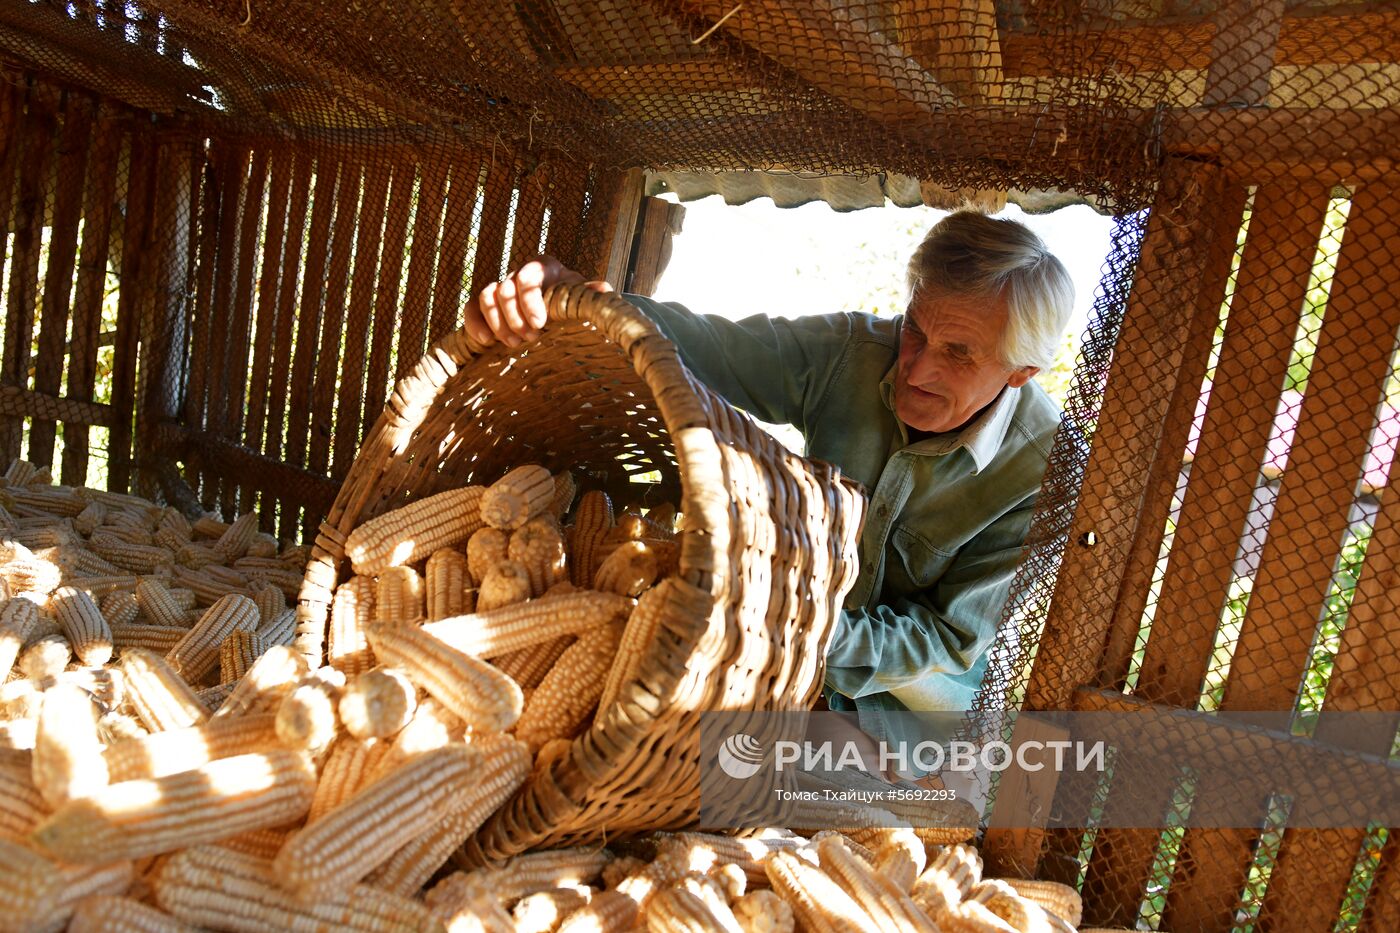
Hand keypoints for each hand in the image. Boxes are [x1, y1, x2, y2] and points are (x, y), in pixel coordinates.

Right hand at [463, 255, 611, 347]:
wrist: (560, 311)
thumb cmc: (572, 302)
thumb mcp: (582, 298)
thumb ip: (589, 295)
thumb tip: (603, 291)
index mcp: (543, 267)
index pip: (529, 275)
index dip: (530, 299)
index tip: (540, 324)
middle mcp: (519, 273)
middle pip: (506, 288)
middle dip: (516, 317)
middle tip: (532, 338)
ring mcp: (501, 288)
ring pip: (487, 296)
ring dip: (498, 323)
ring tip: (514, 344)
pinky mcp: (487, 305)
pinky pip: (471, 307)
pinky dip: (475, 323)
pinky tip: (486, 341)